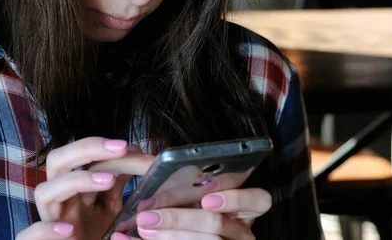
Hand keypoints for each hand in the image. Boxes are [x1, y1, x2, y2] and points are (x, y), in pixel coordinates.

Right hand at [15, 138, 153, 239]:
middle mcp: (59, 201)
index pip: (76, 157)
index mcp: (74, 190)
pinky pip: (28, 235)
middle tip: (120, 148)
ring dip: (75, 181)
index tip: (127, 146)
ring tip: (108, 180)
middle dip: (86, 149)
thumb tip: (134, 152)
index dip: (99, 146)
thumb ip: (117, 185)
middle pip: (57, 162)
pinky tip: (68, 230)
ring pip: (44, 191)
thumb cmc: (95, 236)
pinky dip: (45, 231)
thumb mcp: (111, 209)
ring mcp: (50, 222)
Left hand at [112, 188, 271, 239]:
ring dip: (169, 235)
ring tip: (141, 226)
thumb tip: (150, 159)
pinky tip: (131, 239)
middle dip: (180, 219)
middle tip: (147, 216)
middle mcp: (242, 233)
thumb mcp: (193, 197)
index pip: (259, 200)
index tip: (207, 198)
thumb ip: (186, 183)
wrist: (177, 235)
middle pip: (218, 225)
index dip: (237, 198)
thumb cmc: (189, 215)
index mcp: (244, 210)